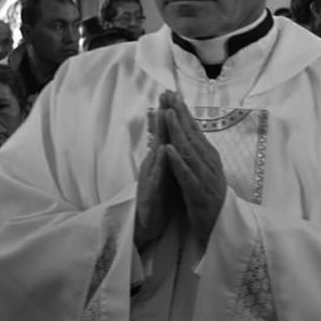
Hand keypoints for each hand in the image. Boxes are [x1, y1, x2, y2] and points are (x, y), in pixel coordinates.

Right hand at [134, 96, 180, 249]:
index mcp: (161, 160)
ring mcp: (151, 178)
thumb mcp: (164, 174)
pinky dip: (160, 164)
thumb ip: (167, 155)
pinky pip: (156, 177)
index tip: (173, 94)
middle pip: (159, 137)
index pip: (166, 134)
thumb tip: (171, 136)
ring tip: (162, 113)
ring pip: (155, 153)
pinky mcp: (151, 194)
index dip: (170, 115)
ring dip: (158, 133)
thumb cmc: (158, 199)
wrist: (147, 226)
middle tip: (165, 94)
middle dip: (163, 116)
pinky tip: (163, 151)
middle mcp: (154, 165)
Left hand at [160, 91, 226, 248]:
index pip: (195, 130)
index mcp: (209, 156)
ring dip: (177, 131)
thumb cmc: (211, 198)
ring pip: (189, 150)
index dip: (184, 112)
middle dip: (180, 114)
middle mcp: (208, 162)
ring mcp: (204, 177)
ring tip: (167, 114)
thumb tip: (189, 133)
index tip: (173, 95)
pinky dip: (177, 161)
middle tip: (169, 95)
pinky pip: (186, 174)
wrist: (223, 226)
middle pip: (192, 134)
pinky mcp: (198, 193)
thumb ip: (198, 153)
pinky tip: (168, 149)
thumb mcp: (206, 171)